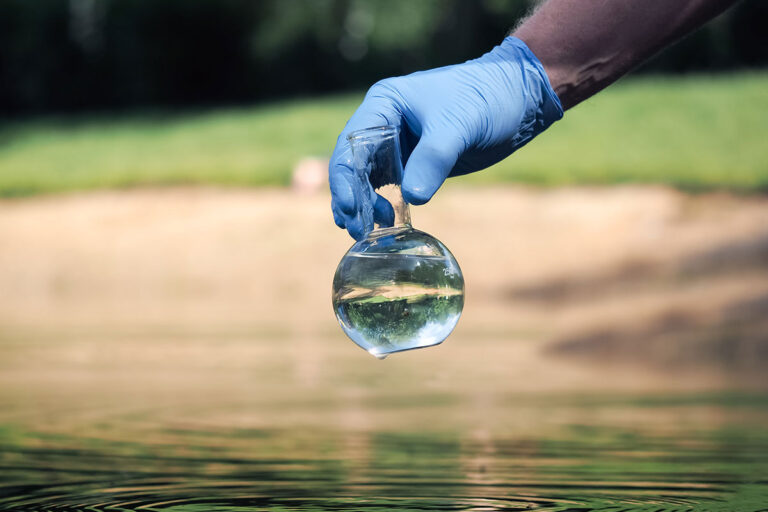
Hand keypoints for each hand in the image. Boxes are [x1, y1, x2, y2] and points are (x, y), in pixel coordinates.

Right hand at [329, 36, 562, 239]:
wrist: (517, 98)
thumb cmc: (486, 99)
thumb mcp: (460, 126)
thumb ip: (434, 159)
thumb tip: (412, 197)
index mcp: (385, 104)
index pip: (352, 144)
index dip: (345, 177)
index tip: (350, 207)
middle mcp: (384, 123)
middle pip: (353, 165)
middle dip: (351, 198)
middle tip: (355, 230)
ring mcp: (397, 144)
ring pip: (367, 179)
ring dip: (363, 205)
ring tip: (364, 233)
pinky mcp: (414, 162)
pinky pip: (389, 187)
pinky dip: (383, 206)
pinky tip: (385, 225)